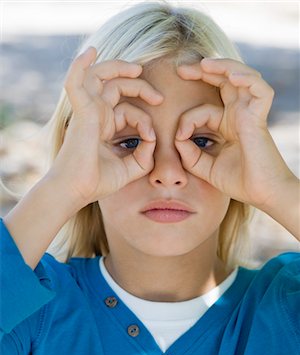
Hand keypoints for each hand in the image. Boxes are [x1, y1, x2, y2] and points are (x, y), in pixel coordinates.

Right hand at [49, 47, 162, 205]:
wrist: (76, 191)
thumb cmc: (97, 182)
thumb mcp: (130, 169)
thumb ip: (144, 155)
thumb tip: (153, 139)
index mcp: (104, 126)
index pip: (127, 110)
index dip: (144, 120)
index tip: (151, 138)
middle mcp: (95, 115)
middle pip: (116, 86)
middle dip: (140, 86)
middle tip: (159, 98)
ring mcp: (86, 111)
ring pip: (99, 76)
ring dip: (118, 67)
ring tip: (137, 69)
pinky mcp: (81, 113)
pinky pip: (76, 82)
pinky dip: (80, 65)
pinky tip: (91, 52)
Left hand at [175, 58, 294, 209]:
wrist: (262, 195)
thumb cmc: (239, 182)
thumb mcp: (205, 168)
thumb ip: (189, 154)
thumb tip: (177, 137)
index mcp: (228, 125)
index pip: (204, 109)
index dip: (188, 118)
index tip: (178, 136)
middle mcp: (239, 115)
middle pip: (223, 81)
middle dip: (203, 71)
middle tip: (180, 68)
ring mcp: (250, 114)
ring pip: (241, 77)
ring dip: (224, 66)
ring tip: (204, 63)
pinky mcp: (260, 118)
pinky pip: (260, 90)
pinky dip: (248, 79)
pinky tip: (232, 76)